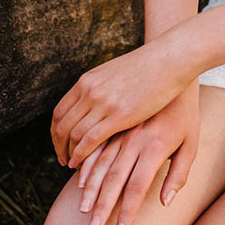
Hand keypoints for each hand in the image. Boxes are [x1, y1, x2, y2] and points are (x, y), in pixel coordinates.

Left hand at [51, 26, 197, 167]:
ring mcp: (103, 103)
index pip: (59, 112)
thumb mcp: (114, 73)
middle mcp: (90, 91)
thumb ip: (99, 88)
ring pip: (73, 134)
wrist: (168, 60)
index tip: (61, 144)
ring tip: (72, 164)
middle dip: (59, 146)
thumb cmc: (147, 67)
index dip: (56, 132)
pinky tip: (81, 164)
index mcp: (87, 81)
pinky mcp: (118, 115)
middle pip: (61, 125)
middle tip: (63, 159)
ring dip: (69, 153)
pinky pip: (89, 140)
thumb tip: (94, 102)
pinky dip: (80, 155)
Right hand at [74, 81, 201, 224]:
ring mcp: (121, 126)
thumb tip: (165, 203)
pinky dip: (84, 158)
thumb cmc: (185, 111)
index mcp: (156, 147)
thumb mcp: (192, 142)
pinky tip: (76, 172)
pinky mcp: (112, 114)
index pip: (137, 188)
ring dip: (89, 186)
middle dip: (102, 206)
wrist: (172, 67)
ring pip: (99, 160)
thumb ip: (179, 174)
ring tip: (82, 207)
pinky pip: (93, 140)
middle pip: (114, 179)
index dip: (126, 212)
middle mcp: (135, 139)